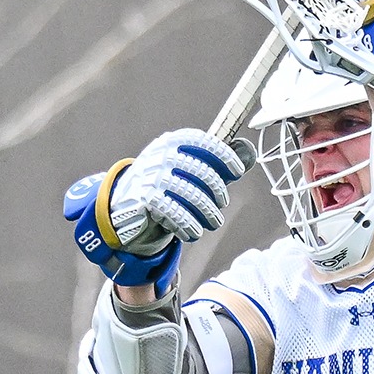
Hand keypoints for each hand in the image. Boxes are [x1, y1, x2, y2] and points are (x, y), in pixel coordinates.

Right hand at [107, 129, 244, 252]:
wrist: (125, 205)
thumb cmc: (165, 184)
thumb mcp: (189, 168)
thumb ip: (217, 161)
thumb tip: (248, 150)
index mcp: (174, 141)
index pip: (204, 142)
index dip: (224, 156)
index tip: (237, 171)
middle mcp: (161, 155)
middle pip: (201, 171)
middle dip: (217, 191)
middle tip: (221, 204)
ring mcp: (151, 176)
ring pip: (191, 194)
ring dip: (207, 212)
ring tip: (213, 222)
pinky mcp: (144, 198)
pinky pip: (175, 212)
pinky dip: (188, 224)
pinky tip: (193, 231)